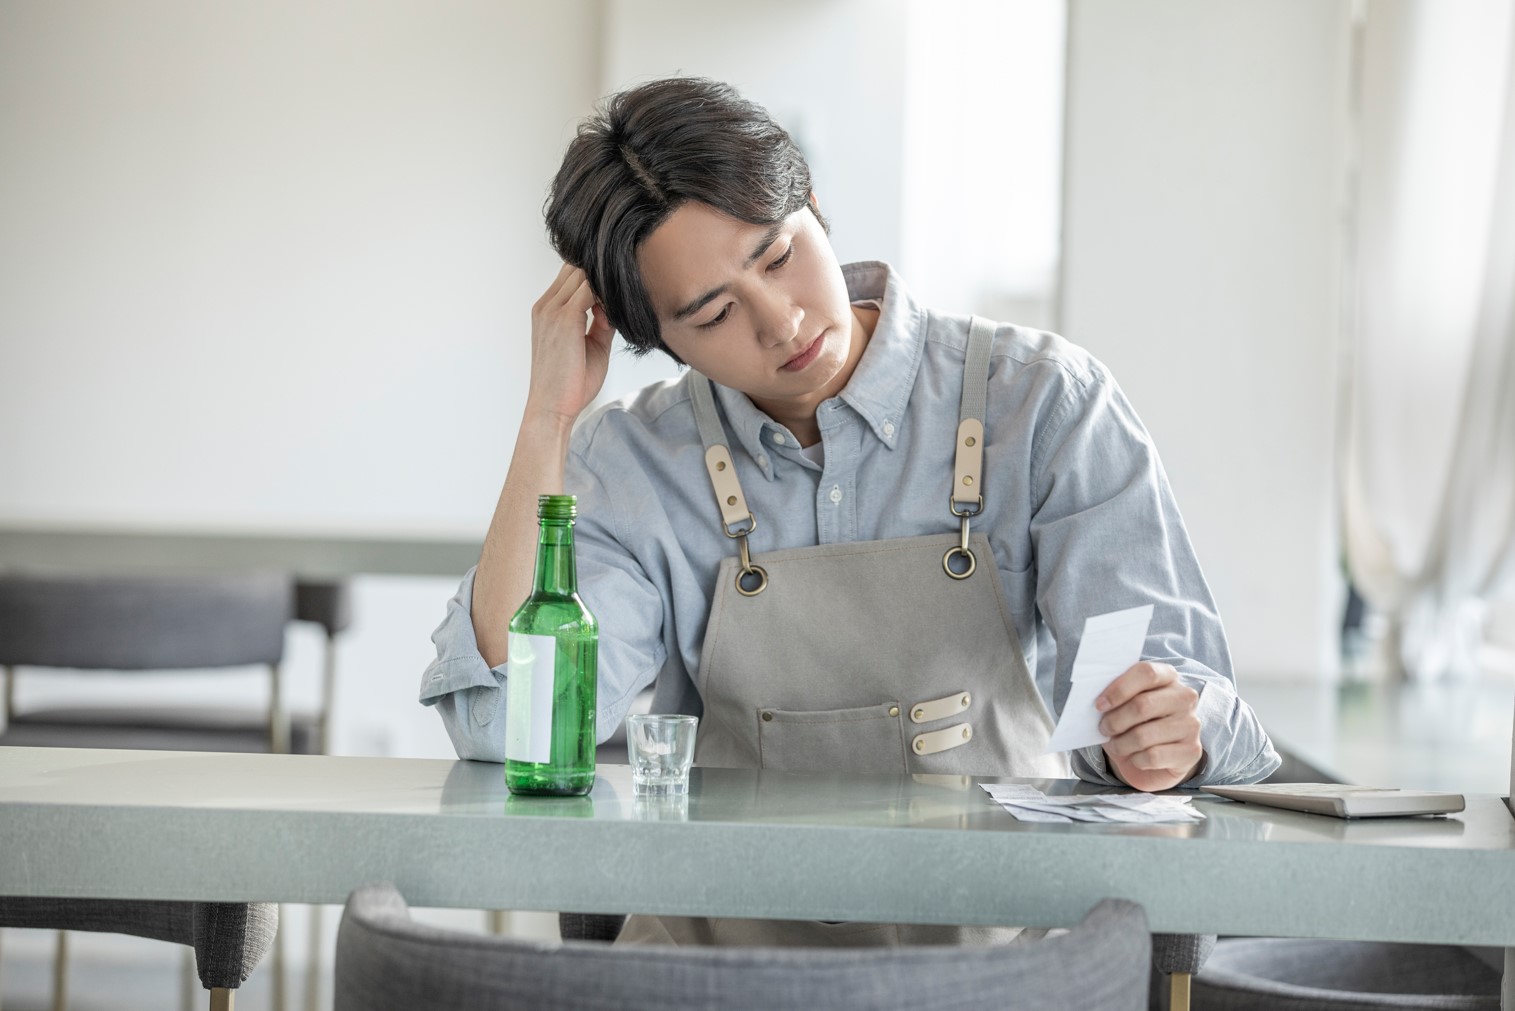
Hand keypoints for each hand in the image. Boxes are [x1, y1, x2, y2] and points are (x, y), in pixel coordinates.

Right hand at [525, 263, 614, 427]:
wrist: (552, 408)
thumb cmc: (570, 383)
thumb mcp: (592, 345)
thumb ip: (602, 322)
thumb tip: (617, 308)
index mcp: (547, 310)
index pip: (572, 275)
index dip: (597, 280)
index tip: (617, 298)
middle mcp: (546, 305)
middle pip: (577, 268)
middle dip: (602, 278)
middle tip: (623, 299)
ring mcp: (552, 309)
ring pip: (584, 274)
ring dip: (606, 286)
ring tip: (620, 310)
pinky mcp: (564, 318)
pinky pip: (590, 289)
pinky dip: (607, 295)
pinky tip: (617, 314)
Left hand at [1096, 662, 1202, 791]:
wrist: (1155, 759)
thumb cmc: (1134, 724)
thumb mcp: (1123, 705)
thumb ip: (1113, 695)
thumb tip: (1093, 699)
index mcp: (1168, 676)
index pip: (1146, 672)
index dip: (1119, 689)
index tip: (1099, 705)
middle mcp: (1185, 697)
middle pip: (1143, 705)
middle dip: (1115, 721)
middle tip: (1104, 728)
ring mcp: (1191, 724)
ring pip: (1144, 735)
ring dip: (1121, 744)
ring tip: (1116, 745)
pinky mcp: (1192, 751)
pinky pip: (1152, 756)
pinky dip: (1135, 759)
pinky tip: (1135, 757)